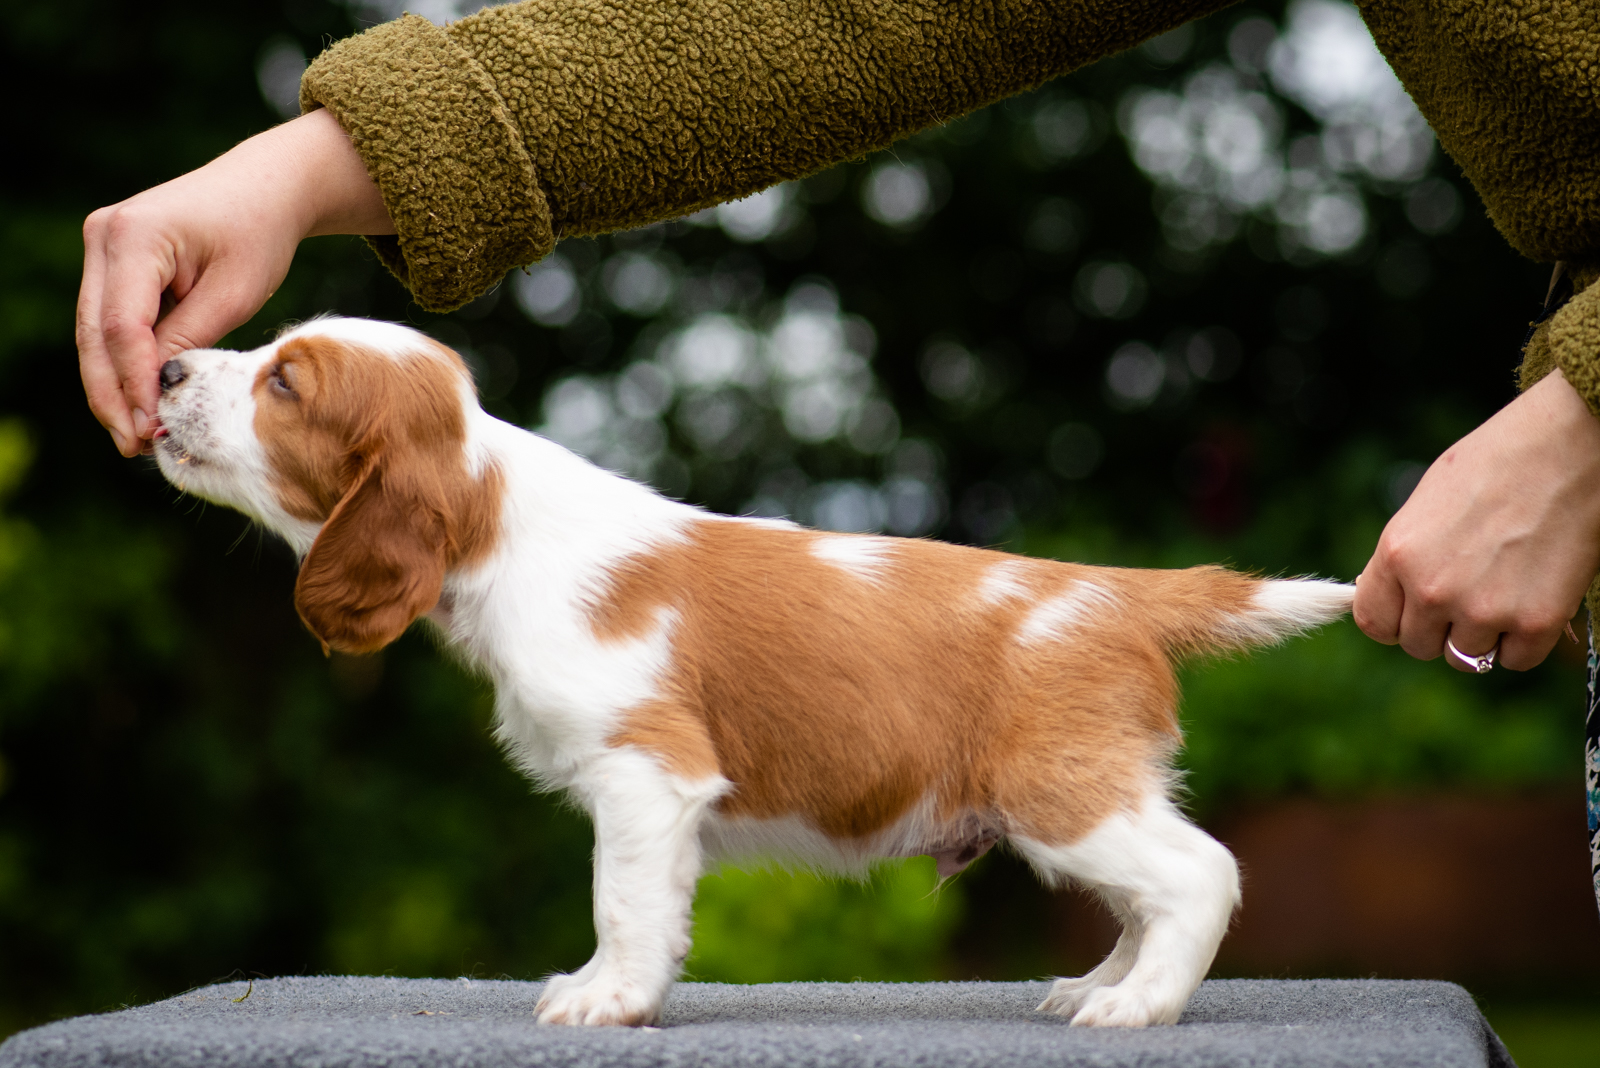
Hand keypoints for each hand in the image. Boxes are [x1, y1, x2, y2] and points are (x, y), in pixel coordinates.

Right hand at [76, 107, 393, 455]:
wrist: (265, 186)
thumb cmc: (260, 234)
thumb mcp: (236, 293)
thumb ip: (191, 340)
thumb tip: (155, 392)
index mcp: (135, 236)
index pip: (121, 328)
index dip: (133, 384)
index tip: (151, 428)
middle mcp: (104, 235)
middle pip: (93, 333)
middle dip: (113, 396)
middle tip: (134, 446)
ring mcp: (102, 245)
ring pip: (94, 332)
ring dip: (113, 385)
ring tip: (137, 435)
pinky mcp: (112, 260)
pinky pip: (108, 321)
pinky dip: (122, 362)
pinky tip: (140, 402)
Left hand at [1355, 369, 1599, 670]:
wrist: (1567, 446)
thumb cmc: (1496, 465)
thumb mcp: (1425, 506)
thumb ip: (1404, 559)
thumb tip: (1393, 598)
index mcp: (1397, 555)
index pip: (1374, 623)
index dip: (1395, 619)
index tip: (1413, 610)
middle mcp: (1433, 590)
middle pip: (1420, 646)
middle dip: (1440, 627)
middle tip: (1469, 593)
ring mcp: (1484, 610)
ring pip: (1467, 657)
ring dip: (1483, 635)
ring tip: (1503, 589)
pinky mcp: (1536, 623)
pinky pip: (1516, 659)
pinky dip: (1524, 640)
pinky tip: (1532, 599)